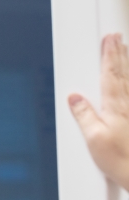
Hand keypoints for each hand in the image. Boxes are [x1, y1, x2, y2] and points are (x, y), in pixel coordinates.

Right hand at [69, 33, 128, 190]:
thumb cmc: (124, 161)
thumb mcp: (95, 140)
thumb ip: (85, 116)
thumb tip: (75, 99)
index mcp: (116, 106)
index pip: (110, 74)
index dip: (109, 55)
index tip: (108, 40)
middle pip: (125, 73)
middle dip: (120, 54)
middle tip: (118, 38)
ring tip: (127, 50)